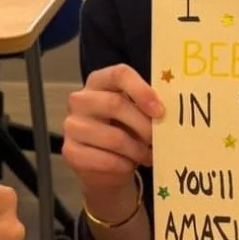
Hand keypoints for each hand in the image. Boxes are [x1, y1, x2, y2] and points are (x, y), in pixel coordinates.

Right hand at [62, 64, 163, 194]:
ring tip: (148, 155)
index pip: (119, 74)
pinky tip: (130, 165)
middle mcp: (80, 99)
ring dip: (136, 150)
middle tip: (159, 139)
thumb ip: (148, 107)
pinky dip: (124, 165)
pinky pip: (105, 159)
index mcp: (99, 82)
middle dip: (143, 125)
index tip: (160, 110)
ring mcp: (72, 125)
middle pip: (115, 103)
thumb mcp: (137, 114)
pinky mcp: (70, 151)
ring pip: (113, 136)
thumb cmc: (125, 131)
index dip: (141, 90)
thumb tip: (168, 112)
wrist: (106, 166)